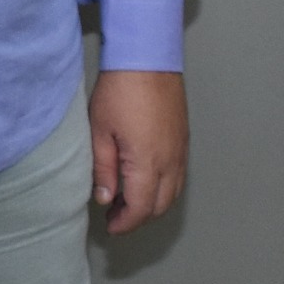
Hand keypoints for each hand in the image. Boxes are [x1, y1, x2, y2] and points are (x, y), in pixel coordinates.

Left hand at [88, 68, 186, 233]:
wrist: (147, 57)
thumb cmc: (121, 89)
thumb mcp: (99, 132)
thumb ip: (102, 169)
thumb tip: (104, 198)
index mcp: (148, 162)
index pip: (141, 209)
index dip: (125, 223)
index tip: (111, 226)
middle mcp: (170, 160)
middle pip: (161, 206)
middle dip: (139, 217)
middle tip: (116, 215)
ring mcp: (180, 149)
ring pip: (174, 192)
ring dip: (153, 203)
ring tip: (128, 198)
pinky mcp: (183, 138)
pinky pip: (179, 174)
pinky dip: (164, 186)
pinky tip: (144, 178)